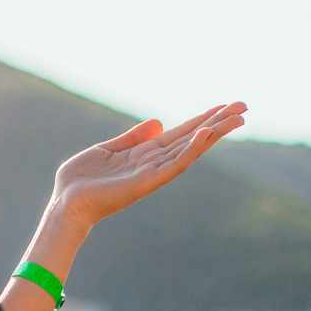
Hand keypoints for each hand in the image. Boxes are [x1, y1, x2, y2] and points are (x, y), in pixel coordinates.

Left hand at [50, 102, 246, 232]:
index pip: (181, 133)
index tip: (224, 106)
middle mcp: (154, 163)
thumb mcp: (107, 149)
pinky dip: (191, 150)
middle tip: (245, 106)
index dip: (202, 119)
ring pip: (191, 149)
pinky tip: (206, 134)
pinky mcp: (146, 182)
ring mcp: (153, 173)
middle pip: (193, 139)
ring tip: (237, 117)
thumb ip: (132, 138)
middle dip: (218, 123)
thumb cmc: (81, 181)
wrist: (65, 204)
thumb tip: (159, 122)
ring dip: (214, 133)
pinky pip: (174, 165)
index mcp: (145, 154)